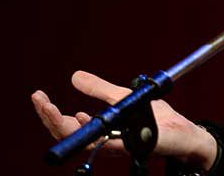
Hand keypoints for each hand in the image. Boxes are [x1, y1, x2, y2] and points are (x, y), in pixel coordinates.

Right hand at [32, 70, 217, 169]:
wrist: (184, 131)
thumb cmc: (157, 120)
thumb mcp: (123, 97)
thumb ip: (100, 89)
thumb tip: (75, 77)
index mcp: (101, 131)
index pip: (67, 126)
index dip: (49, 114)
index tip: (38, 96)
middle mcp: (106, 142)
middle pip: (69, 136)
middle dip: (50, 119)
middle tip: (41, 101)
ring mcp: (120, 146)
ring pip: (86, 143)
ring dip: (67, 127)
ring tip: (55, 110)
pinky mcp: (139, 146)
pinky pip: (116, 145)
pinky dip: (99, 136)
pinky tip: (84, 118)